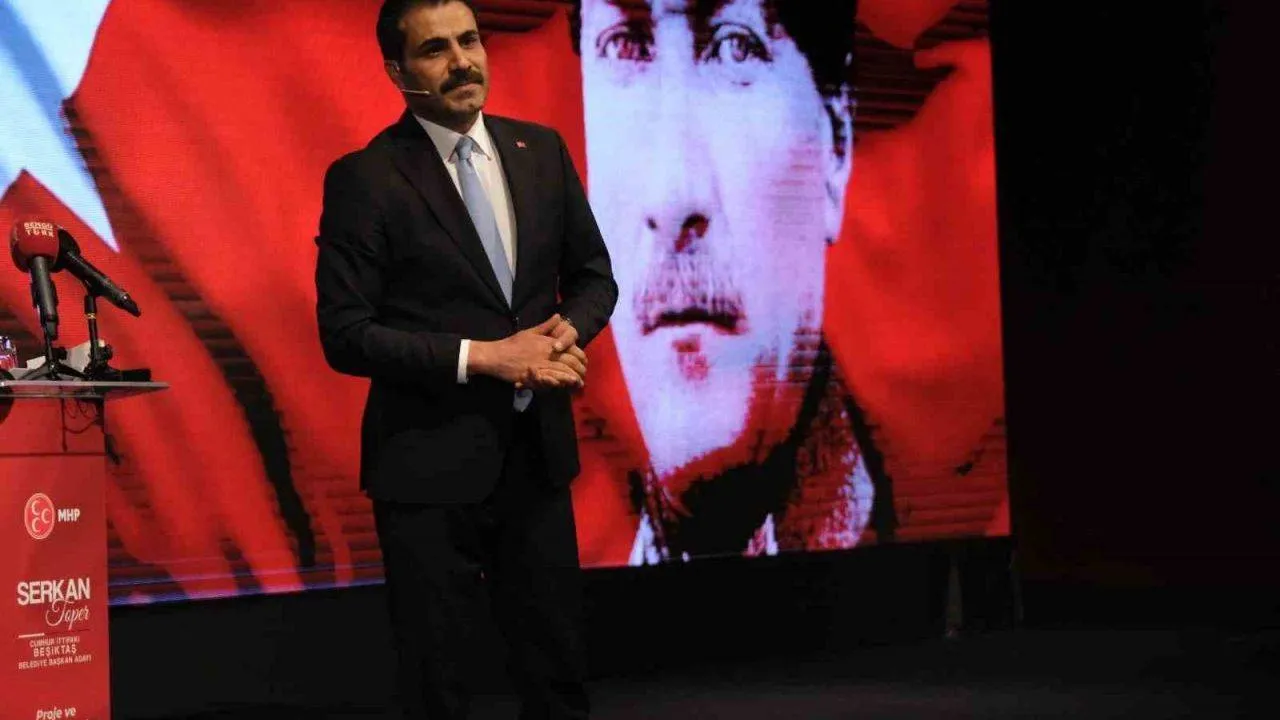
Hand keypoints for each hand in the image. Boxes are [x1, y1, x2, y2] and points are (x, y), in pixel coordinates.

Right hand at [468, 314, 584, 389]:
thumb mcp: (530, 332)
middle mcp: (546, 352)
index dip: (579, 356)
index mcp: (547, 342)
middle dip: (579, 368)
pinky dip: (561, 382)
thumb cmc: (512, 344)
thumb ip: (546, 326)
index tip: (583, 362)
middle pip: (569, 361)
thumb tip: (558, 316)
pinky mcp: (534, 375)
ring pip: (563, 371)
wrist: (496, 355)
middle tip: (583, 375)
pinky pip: (551, 379)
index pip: (570, 348)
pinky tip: (566, 385)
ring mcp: (541, 364)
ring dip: (573, 377)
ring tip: (580, 382)